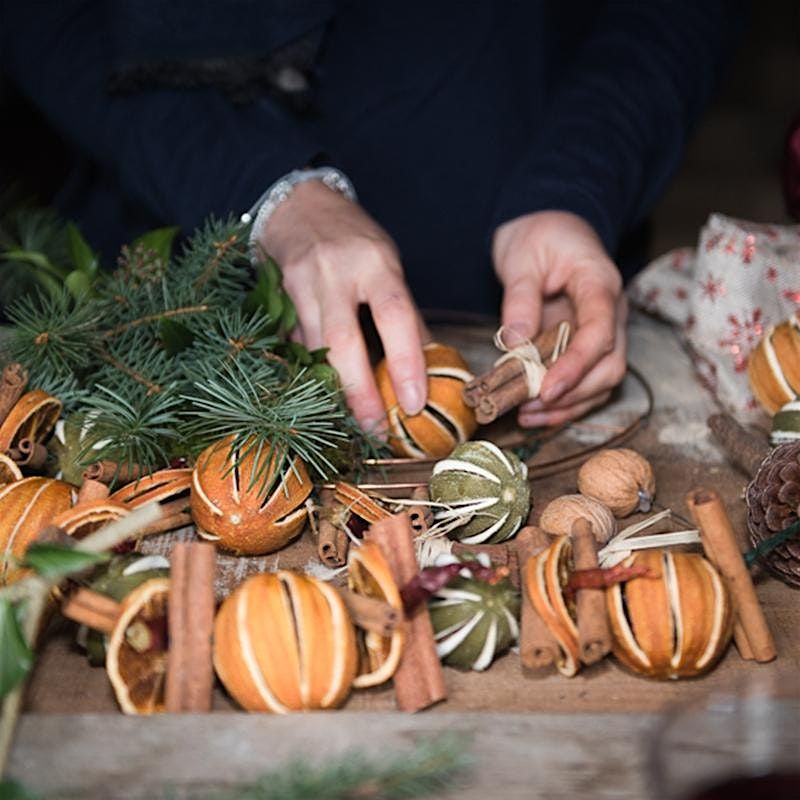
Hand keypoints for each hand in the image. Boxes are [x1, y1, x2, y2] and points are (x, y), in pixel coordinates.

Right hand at [258, 180, 428, 433]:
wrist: (298, 206)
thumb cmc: (353, 239)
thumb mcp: (387, 264)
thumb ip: (401, 311)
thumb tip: (427, 361)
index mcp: (375, 263)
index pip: (394, 315)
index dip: (405, 361)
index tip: (414, 402)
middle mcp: (335, 273)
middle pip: (343, 342)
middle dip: (360, 391)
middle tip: (376, 430)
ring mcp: (301, 286)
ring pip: (314, 350)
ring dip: (334, 390)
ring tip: (354, 422)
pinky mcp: (277, 299)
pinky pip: (294, 346)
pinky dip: (311, 372)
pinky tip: (323, 394)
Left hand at [492, 210, 627, 426]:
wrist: (550, 228)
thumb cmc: (538, 237)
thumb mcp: (521, 258)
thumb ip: (520, 299)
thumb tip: (516, 345)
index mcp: (600, 284)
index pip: (600, 332)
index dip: (576, 366)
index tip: (547, 389)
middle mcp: (612, 313)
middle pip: (611, 365)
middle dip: (573, 394)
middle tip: (529, 407)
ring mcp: (605, 333)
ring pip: (603, 382)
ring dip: (568, 406)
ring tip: (527, 416)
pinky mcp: (589, 348)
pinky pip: (587, 383)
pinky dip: (564, 404)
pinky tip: (534, 413)